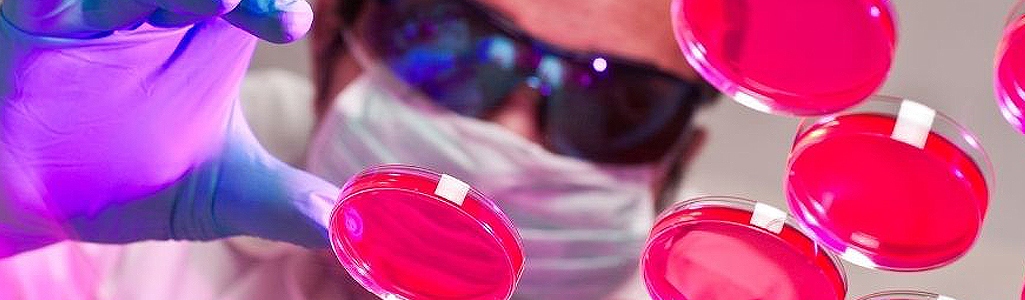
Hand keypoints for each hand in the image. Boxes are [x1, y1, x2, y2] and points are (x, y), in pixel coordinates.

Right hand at [0, 0, 336, 256]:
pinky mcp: (35, 16)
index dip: (275, 4)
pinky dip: (70, 0)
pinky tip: (79, 11)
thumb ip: (278, 203)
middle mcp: (162, 10)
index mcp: (215, 35)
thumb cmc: (134, 179)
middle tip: (239, 2)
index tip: (291, 24)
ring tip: (213, 1)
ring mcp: (99, 8)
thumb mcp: (216, 195)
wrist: (41, 202)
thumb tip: (343, 225)